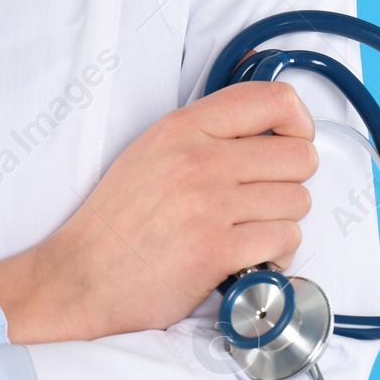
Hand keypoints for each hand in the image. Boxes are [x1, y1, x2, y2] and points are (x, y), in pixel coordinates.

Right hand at [0, 81, 318, 343]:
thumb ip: (207, 134)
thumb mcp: (153, 152)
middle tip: (264, 200)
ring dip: (281, 222)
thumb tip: (270, 130)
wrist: (79, 278)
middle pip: (300, 157)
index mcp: (182, 127)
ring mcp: (209, 205)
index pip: (274, 100)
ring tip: (246, 231)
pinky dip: (275, 255)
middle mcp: (198, 160)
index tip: (294, 142)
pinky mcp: (217, 250)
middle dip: (291, 183)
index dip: (299, 123)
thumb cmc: (117, 222)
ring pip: (297, 202)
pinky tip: (246, 257)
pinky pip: (285, 240)